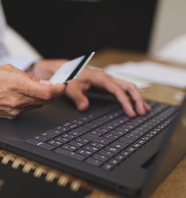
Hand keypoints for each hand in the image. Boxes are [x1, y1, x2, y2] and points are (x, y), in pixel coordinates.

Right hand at [0, 64, 65, 118]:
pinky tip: (23, 95)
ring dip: (42, 97)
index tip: (62, 83)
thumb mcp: (6, 69)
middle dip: (52, 92)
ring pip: (39, 105)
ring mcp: (15, 110)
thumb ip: (27, 76)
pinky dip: (31, 102)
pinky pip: (29, 109)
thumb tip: (44, 82)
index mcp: (16, 84)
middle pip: (47, 100)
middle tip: (52, 84)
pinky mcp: (12, 116)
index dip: (60, 88)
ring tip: (33, 88)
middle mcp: (17, 100)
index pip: (48, 91)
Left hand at [32, 59, 150, 116]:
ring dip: (137, 98)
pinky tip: (135, 105)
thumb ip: (77, 97)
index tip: (131, 112)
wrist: (65, 71)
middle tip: (143, 112)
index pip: (118, 90)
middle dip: (137, 99)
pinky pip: (122, 91)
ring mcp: (108, 82)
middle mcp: (107, 79)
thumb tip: (84, 108)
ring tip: (145, 110)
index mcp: (101, 78)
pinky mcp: (106, 86)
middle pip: (129, 87)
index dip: (126, 102)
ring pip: (128, 88)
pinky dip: (130, 98)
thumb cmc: (69, 77)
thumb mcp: (70, 87)